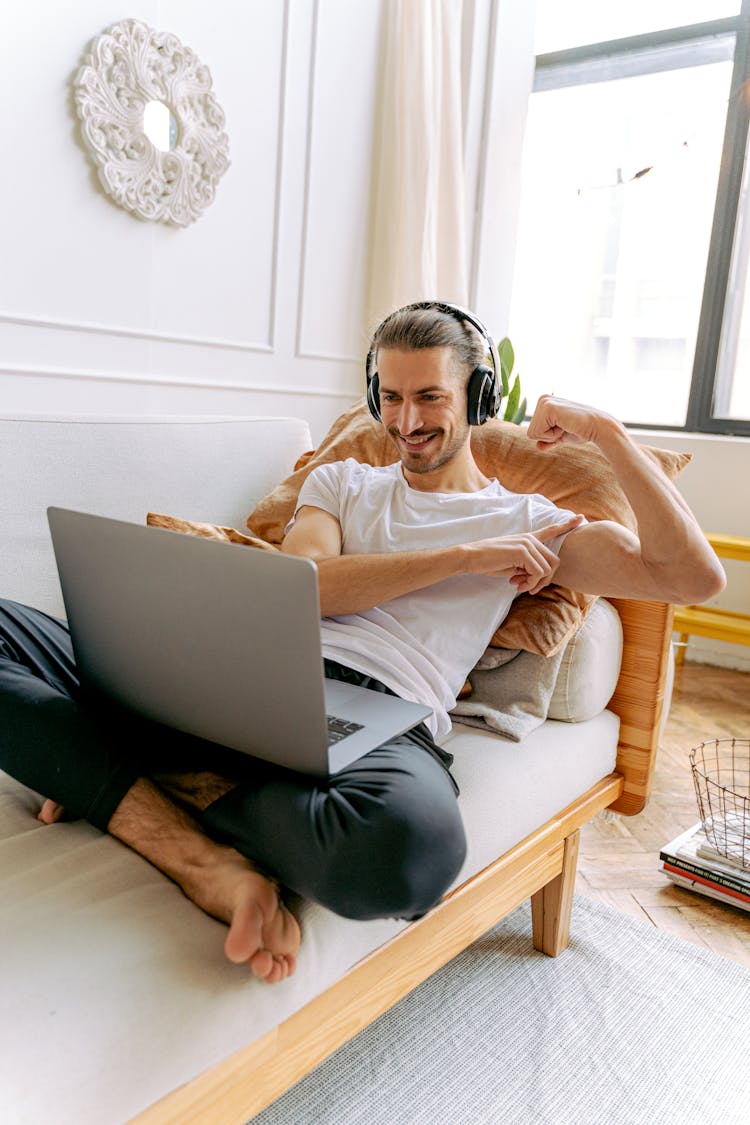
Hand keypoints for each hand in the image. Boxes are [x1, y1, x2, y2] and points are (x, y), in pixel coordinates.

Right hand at [467, 513, 584, 594]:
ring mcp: (528, 544)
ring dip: (535, 583)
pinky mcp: (523, 552)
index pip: (551, 530)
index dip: (568, 525)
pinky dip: (529, 582)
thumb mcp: (512, 564)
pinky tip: (515, 583)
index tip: (582, 518)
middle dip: (545, 580)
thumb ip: (527, 566)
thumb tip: (538, 578)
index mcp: (528, 539)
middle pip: (554, 562)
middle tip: (527, 587)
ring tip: (518, 585)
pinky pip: (538, 573)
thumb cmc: (488, 562)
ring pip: (547, 570)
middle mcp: (530, 539)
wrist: (471, 557)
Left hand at [526, 394, 614, 450]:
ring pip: (532, 434)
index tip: (564, 428)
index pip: (532, 432)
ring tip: (566, 426)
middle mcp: (542, 399)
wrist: (597, 428)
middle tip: (565, 427)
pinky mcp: (548, 408)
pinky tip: (565, 425)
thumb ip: (549, 441)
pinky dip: (553, 435)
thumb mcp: (561, 437)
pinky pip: (538, 433)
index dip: (549, 437)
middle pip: (530, 433)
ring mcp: (544, 402)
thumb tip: (539, 447)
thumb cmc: (581, 431)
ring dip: (551, 436)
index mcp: (544, 404)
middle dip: (549, 437)